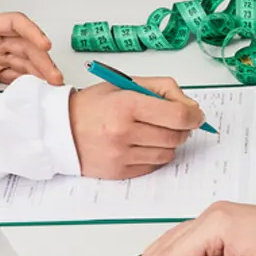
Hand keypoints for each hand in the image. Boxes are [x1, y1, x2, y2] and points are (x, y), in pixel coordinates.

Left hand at [0, 12, 63, 90]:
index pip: (14, 23)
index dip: (32, 32)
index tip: (44, 45)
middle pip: (26, 45)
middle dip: (42, 60)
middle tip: (54, 78)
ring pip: (23, 61)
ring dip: (39, 72)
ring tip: (51, 88)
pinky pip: (12, 74)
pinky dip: (25, 82)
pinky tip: (34, 91)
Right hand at [67, 76, 205, 179]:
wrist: (59, 130)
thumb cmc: (92, 105)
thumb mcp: (125, 84)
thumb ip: (161, 88)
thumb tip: (190, 106)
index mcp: (126, 105)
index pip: (177, 114)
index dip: (194, 115)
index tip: (197, 115)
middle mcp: (124, 132)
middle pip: (176, 136)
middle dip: (183, 129)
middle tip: (177, 121)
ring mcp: (121, 155)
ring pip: (167, 153)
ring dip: (169, 142)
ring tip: (155, 131)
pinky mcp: (119, 172)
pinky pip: (153, 166)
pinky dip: (155, 156)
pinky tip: (143, 144)